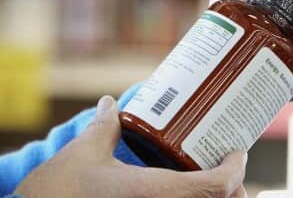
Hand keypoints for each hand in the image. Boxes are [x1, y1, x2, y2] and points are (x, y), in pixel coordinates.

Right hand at [14, 95, 247, 197]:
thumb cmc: (55, 194)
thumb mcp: (82, 153)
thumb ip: (104, 127)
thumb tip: (109, 103)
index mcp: (155, 194)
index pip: (216, 186)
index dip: (236, 169)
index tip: (237, 152)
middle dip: (232, 192)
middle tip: (225, 168)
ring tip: (206, 185)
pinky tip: (180, 197)